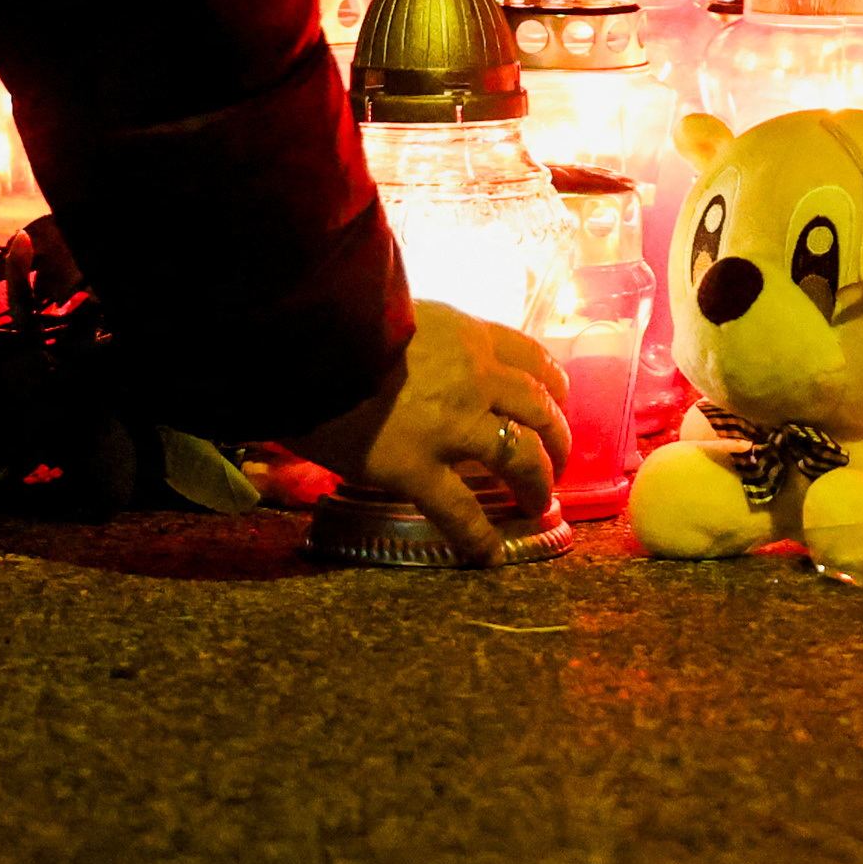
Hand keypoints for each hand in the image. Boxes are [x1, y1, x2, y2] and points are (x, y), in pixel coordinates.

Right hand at [294, 303, 573, 563]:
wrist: (305, 339)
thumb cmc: (343, 318)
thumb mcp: (401, 308)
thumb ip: (430, 335)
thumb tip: (429, 348)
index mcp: (470, 337)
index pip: (532, 359)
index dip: (552, 386)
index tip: (556, 402)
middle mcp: (476, 378)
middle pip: (541, 410)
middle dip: (557, 440)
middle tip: (556, 461)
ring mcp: (451, 426)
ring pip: (520, 456)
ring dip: (537, 483)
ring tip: (539, 504)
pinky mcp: (417, 468)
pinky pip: (459, 510)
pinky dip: (479, 537)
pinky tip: (490, 555)